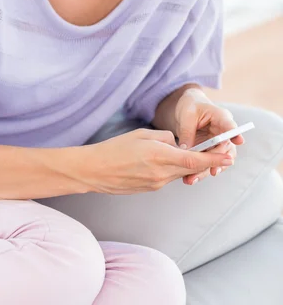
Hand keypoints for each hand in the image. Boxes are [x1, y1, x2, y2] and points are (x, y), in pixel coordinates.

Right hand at [79, 128, 234, 194]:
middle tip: (220, 153)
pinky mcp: (151, 189)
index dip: (214, 158)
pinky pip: (168, 178)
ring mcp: (156, 184)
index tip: (228, 156)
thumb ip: (165, 138)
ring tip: (185, 153)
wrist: (95, 171)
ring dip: (187, 164)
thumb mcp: (142, 134)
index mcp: (160, 156)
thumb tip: (177, 143)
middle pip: (192, 168)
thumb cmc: (115, 148)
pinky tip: (162, 161)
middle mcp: (161, 174)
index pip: (194, 159)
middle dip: (206, 161)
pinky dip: (172, 169)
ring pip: (180, 173)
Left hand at [175, 88, 244, 184]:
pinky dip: (200, 171)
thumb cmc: (190, 107)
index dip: (235, 133)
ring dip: (207, 170)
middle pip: (226, 149)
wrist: (188, 110)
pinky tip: (189, 178)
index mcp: (220, 117)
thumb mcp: (186, 115)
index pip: (230, 126)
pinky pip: (208, 163)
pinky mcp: (210, 152)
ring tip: (194, 178)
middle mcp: (223, 132)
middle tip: (213, 170)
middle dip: (219, 160)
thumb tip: (184, 150)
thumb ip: (187, 131)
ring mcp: (218, 144)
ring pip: (219, 160)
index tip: (238, 140)